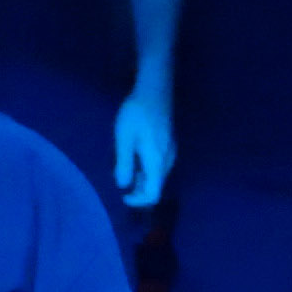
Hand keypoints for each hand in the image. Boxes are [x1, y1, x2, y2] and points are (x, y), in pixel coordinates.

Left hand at [110, 79, 176, 210]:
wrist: (155, 90)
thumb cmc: (136, 114)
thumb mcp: (124, 139)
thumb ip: (124, 164)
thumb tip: (123, 185)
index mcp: (156, 162)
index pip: (153, 194)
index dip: (138, 201)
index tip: (123, 196)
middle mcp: (167, 160)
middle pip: (157, 186)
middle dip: (139, 190)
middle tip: (120, 180)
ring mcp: (171, 152)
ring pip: (158, 176)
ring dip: (142, 179)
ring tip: (125, 168)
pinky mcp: (169, 144)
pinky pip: (159, 165)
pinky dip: (147, 169)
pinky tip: (135, 157)